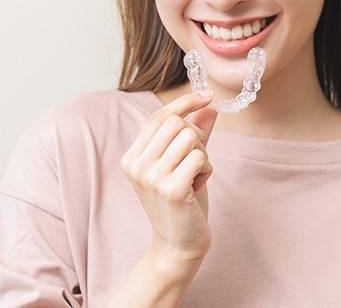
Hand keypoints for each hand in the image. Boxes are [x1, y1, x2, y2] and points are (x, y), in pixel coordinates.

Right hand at [120, 90, 218, 260]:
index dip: (184, 102)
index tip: (206, 94)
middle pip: (177, 123)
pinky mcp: (171, 188)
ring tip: (195, 176)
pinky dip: (207, 169)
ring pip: (190, 137)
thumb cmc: (182, 203)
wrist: (178, 244)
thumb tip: (208, 105)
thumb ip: (195, 133)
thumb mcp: (184, 163)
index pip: (159, 116)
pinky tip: (197, 187)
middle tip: (195, 163)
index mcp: (132, 157)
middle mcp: (136, 165)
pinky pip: (200, 156)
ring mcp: (151, 176)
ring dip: (203, 155)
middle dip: (196, 138)